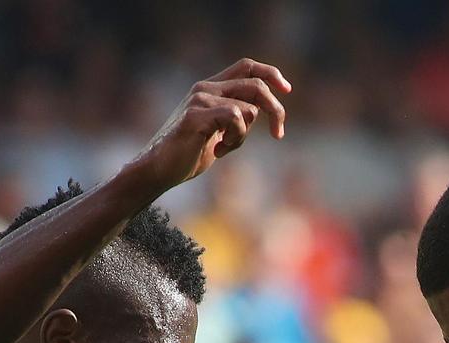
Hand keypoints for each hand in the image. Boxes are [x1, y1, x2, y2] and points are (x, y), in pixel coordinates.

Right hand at [131, 59, 291, 192]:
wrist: (161, 168)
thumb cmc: (191, 152)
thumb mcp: (222, 131)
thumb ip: (240, 116)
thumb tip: (264, 111)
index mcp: (212, 87)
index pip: (247, 67)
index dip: (271, 74)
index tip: (287, 90)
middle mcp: (206, 87)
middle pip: (256, 86)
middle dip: (275, 111)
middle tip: (279, 135)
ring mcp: (200, 99)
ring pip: (248, 109)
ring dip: (244, 136)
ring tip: (223, 147)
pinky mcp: (195, 115)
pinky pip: (234, 118)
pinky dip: (234, 138)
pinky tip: (217, 150)